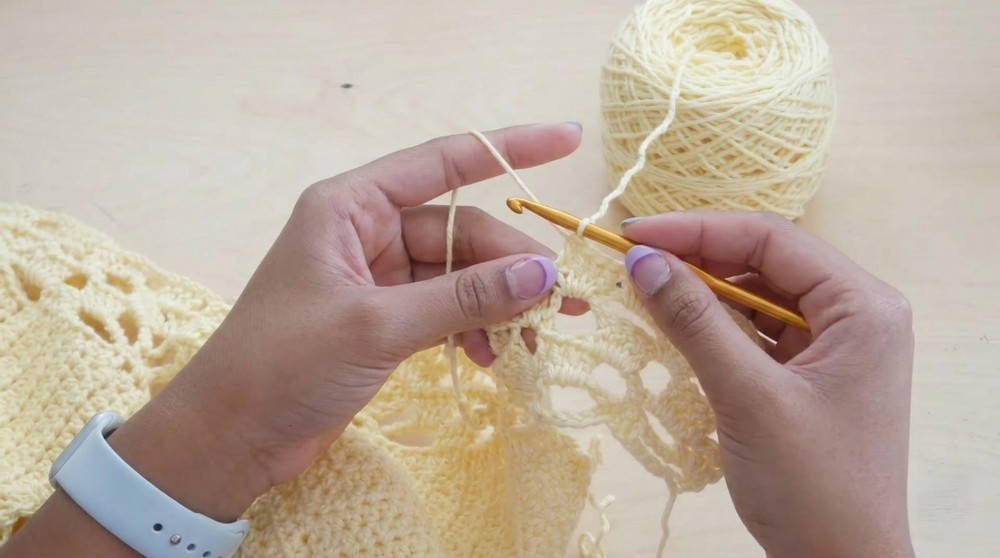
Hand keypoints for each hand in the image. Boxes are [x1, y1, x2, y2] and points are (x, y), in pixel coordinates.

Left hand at [101, 123, 584, 517]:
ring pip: (458, 275)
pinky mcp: (383, 320)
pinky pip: (446, 310)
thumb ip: (463, 297)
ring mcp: (377, 278)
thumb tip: (544, 273)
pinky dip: (473, 330)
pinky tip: (491, 358)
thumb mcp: (377, 326)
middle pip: (460, 232)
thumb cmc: (283, 365)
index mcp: (351, 206)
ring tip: (535, 340)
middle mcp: (366, 232)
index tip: (567, 140)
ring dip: (498, 305)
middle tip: (561, 301)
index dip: (508, 148)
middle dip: (511, 265)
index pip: (442, 162)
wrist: (230, 437)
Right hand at [622, 213, 914, 557]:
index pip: (771, 240)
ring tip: (645, 292)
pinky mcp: (811, 372)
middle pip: (765, 262)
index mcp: (863, 306)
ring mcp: (835, 344)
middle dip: (697, 259)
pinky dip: (715, 327)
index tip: (632, 235)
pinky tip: (675, 326)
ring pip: (757, 295)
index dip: (697, 231)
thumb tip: (641, 260)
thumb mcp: (747, 396)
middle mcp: (856, 313)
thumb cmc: (811, 485)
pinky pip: (756, 331)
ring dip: (702, 293)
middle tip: (631, 261)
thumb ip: (695, 321)